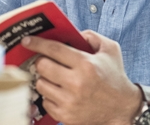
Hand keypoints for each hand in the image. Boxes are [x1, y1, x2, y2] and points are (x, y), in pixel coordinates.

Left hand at [21, 30, 141, 124]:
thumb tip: (72, 33)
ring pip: (41, 84)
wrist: (122, 108)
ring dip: (44, 77)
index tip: (27, 40)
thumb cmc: (115, 75)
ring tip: (54, 75)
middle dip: (41, 60)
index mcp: (86, 64)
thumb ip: (91, 36)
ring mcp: (70, 102)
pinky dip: (49, 94)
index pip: (54, 49)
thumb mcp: (110, 49)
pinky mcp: (66, 116)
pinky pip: (45, 101)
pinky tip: (59, 90)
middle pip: (42, 66)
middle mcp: (76, 83)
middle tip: (45, 59)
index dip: (37, 43)